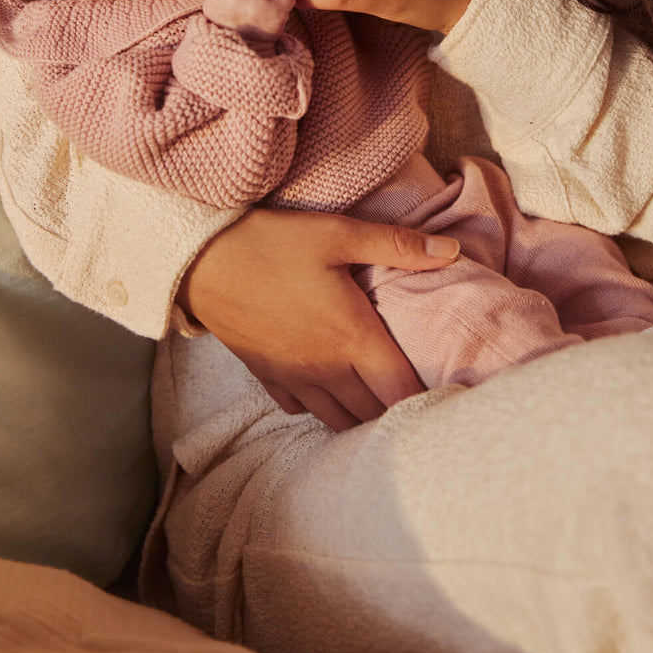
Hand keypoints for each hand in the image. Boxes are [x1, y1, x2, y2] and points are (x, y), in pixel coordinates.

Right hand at [176, 204, 459, 431]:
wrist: (201, 260)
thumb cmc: (273, 243)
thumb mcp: (338, 233)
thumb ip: (397, 245)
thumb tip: (451, 251)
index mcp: (352, 337)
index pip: (402, 390)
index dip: (428, 394)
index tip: (444, 386)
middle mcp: (326, 368)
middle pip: (375, 412)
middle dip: (398, 407)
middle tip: (415, 387)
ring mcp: (294, 378)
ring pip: (339, 419)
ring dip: (361, 412)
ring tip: (375, 391)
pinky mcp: (267, 377)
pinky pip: (301, 409)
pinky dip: (321, 405)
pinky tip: (327, 383)